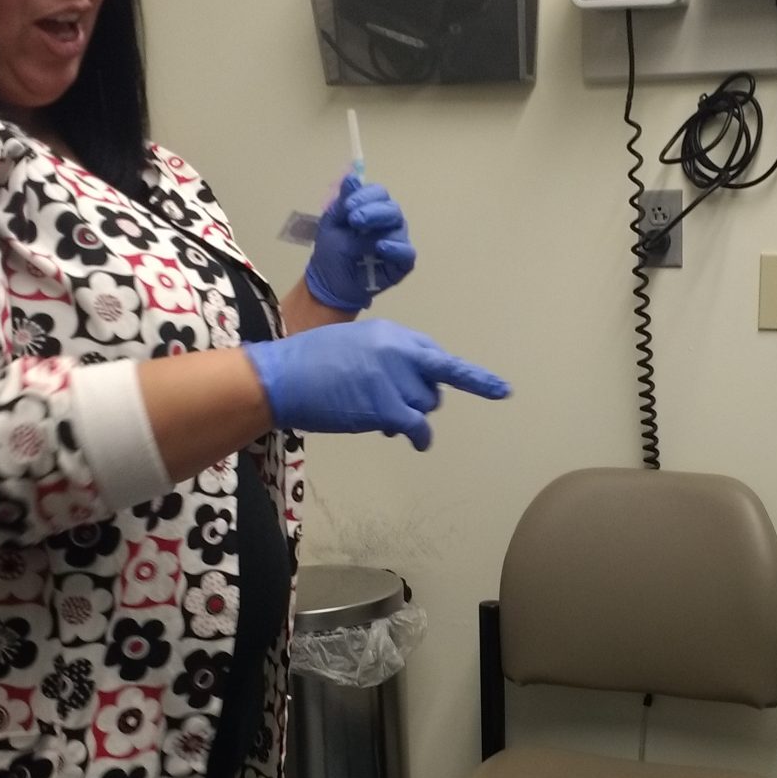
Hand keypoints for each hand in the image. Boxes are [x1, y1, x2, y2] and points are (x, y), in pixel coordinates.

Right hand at [245, 319, 506, 448]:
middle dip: (419, 399)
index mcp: (391, 334)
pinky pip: (418, 426)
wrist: (280, 377)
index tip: (497, 389)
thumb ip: (383, 358)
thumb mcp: (351, 344)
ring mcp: (395, 378)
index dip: (457, 375)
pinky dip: (420, 437)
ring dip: (407, 417)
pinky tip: (418, 444)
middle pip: (434, 385)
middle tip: (390, 406)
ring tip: (375, 416)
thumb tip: (407, 385)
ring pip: (424, 406)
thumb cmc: (306, 363)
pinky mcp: (386, 405)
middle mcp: (399, 351)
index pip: (435, 356)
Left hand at [303, 174, 414, 310]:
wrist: (330, 283)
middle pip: (392, 208)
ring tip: (365, 239)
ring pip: (399, 228)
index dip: (366, 196)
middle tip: (355, 220)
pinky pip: (407, 252)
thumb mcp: (332, 223)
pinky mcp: (401, 263)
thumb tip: (352, 177)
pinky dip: (396, 248)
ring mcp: (396, 242)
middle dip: (374, 211)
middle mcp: (388, 222)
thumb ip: (344, 202)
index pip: (378, 193)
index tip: (348, 207)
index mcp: (372, 209)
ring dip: (381, 229)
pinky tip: (381, 248)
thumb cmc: (332, 251)